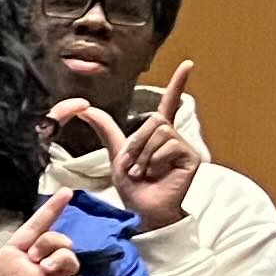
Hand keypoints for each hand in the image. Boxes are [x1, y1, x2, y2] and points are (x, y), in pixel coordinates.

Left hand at [0, 193, 85, 275]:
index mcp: (8, 260)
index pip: (33, 229)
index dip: (49, 211)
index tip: (65, 192)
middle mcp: (29, 270)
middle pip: (56, 241)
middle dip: (54, 240)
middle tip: (37, 256)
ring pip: (69, 260)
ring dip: (62, 260)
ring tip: (43, 273)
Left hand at [50, 59, 201, 232]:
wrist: (144, 211)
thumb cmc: (134, 188)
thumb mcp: (116, 154)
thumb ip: (105, 129)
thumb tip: (84, 107)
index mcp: (158, 135)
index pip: (169, 104)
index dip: (177, 84)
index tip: (188, 64)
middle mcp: (173, 137)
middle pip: (153, 120)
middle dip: (136, 145)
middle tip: (134, 167)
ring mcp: (183, 146)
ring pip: (158, 132)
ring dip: (143, 155)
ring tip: (144, 173)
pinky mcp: (191, 157)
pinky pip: (167, 145)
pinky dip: (154, 161)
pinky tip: (157, 174)